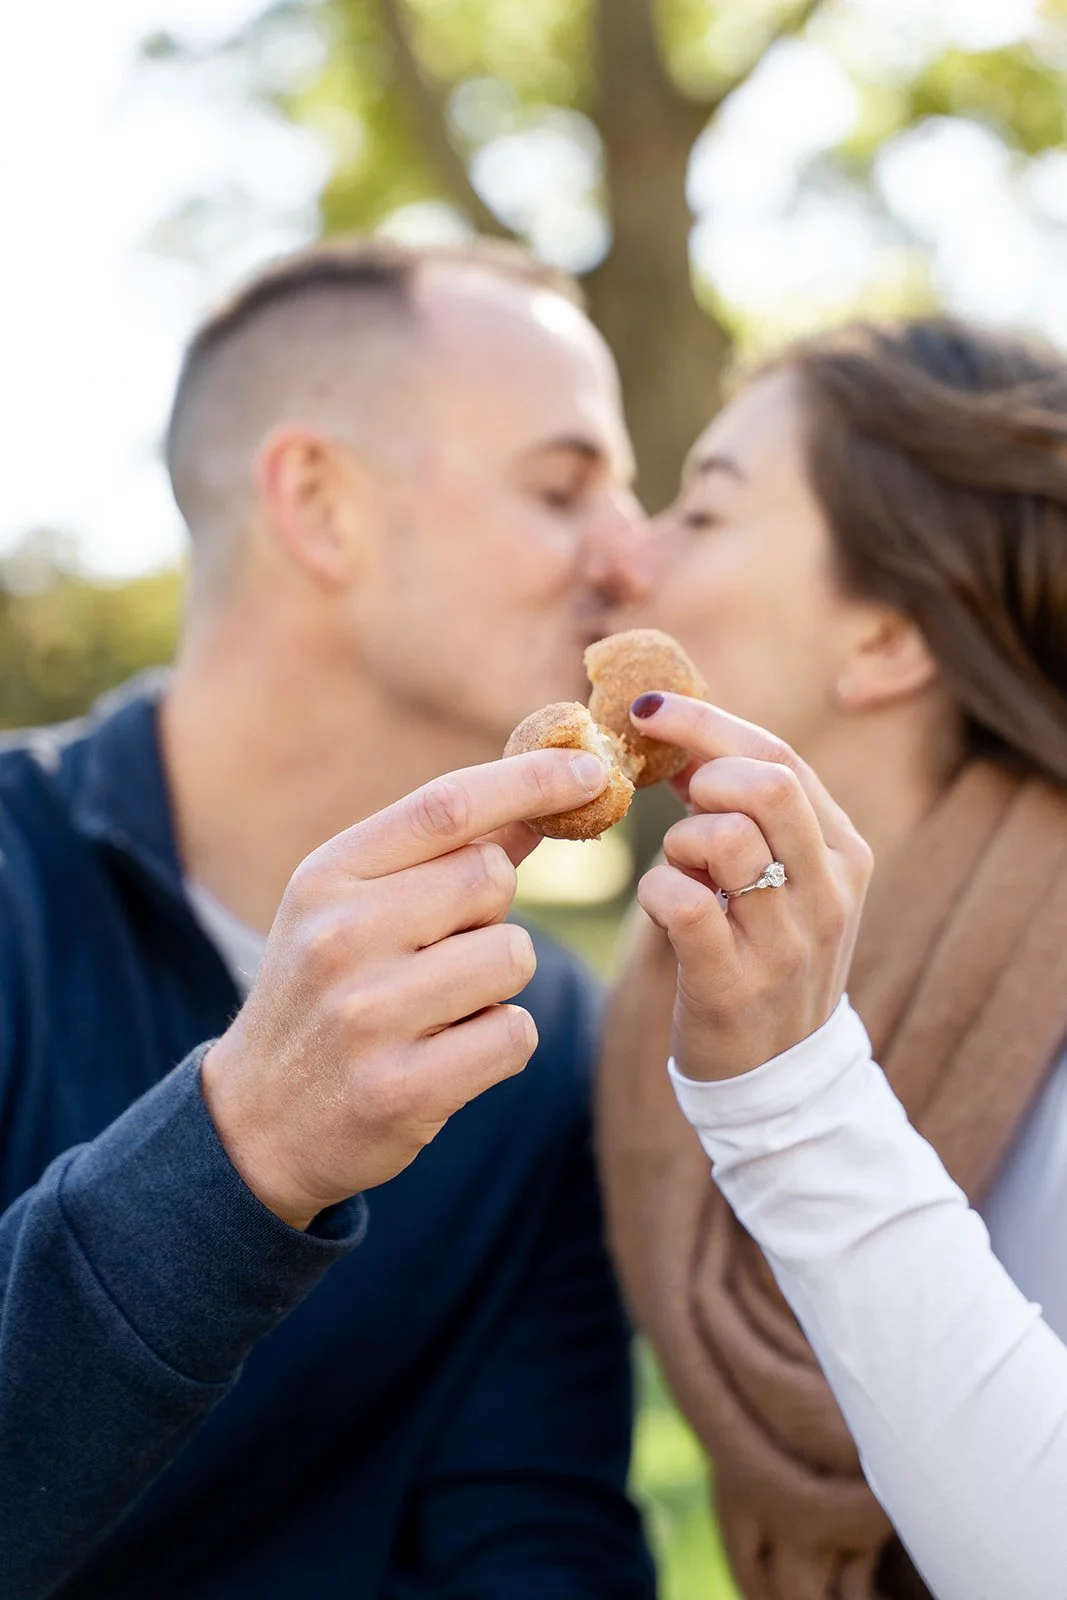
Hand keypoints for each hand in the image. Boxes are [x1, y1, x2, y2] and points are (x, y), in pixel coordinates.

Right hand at [201, 748, 608, 1227]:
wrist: (256, 1121)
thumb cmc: (324, 993)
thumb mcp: (352, 908)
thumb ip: (440, 855)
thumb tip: (539, 800)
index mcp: (327, 877)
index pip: (445, 806)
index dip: (529, 780)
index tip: (589, 770)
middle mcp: (340, 937)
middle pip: (492, 880)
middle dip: (493, 912)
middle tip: (444, 949)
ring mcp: (368, 1016)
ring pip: (512, 958)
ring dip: (497, 983)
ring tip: (437, 1008)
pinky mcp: (401, 1090)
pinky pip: (514, 1035)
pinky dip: (498, 1043)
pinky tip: (445, 1056)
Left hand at [630, 693, 872, 1081]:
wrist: (779, 1075)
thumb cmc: (766, 953)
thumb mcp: (785, 878)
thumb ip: (749, 812)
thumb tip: (682, 740)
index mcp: (843, 851)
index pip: (779, 757)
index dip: (705, 721)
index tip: (648, 709)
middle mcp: (827, 891)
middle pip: (765, 783)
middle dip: (702, 773)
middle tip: (677, 802)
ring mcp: (787, 941)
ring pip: (722, 838)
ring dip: (678, 843)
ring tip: (683, 872)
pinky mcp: (735, 985)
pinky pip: (682, 902)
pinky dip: (656, 891)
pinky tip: (665, 908)